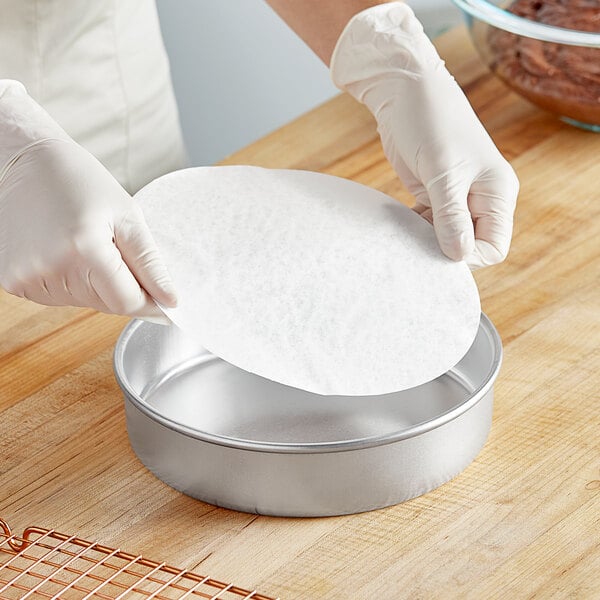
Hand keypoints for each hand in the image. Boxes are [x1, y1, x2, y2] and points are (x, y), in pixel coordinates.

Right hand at [0, 138, 176, 317]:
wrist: (22, 161)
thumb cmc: (79, 181)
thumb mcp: (127, 216)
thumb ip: (150, 264)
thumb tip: (170, 301)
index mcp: (85, 250)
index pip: (127, 303)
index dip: (150, 303)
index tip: (164, 300)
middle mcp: (52, 269)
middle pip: (106, 305)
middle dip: (123, 288)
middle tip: (118, 253)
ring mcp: (27, 278)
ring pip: (83, 302)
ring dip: (96, 284)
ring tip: (86, 245)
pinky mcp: (12, 281)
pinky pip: (59, 296)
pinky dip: (71, 281)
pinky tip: (65, 251)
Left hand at [331, 2, 518, 268]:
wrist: (405, 90)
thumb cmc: (430, 121)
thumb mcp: (442, 172)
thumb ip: (451, 216)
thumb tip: (459, 257)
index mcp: (497, 193)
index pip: (494, 247)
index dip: (468, 256)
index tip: (436, 247)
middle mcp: (481, 199)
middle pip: (469, 246)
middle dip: (443, 249)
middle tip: (415, 240)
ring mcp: (457, 197)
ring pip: (446, 238)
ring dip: (424, 240)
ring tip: (404, 229)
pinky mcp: (434, 194)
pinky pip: (429, 225)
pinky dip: (414, 229)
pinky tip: (400, 222)